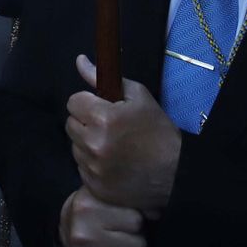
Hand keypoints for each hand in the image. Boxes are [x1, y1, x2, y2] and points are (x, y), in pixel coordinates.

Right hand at [58, 187, 145, 246]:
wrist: (67, 228)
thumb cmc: (93, 210)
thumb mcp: (103, 195)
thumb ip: (126, 199)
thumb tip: (155, 212)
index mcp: (88, 209)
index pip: (136, 221)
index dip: (135, 221)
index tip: (124, 221)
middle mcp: (84, 236)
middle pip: (138, 246)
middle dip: (135, 242)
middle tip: (123, 238)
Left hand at [66, 55, 181, 211]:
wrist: (176, 173)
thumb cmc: (158, 131)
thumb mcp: (138, 97)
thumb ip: (103, 78)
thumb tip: (79, 60)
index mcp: (103, 118)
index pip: (73, 102)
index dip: (87, 103)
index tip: (101, 108)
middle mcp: (93, 144)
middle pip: (71, 124)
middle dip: (86, 122)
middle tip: (108, 127)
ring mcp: (92, 168)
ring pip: (74, 146)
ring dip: (87, 143)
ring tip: (112, 146)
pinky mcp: (94, 186)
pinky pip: (81, 168)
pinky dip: (92, 164)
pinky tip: (112, 163)